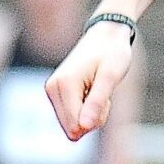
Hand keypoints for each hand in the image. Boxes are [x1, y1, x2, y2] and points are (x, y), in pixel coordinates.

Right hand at [45, 22, 134, 140]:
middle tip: (104, 95)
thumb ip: (97, 102)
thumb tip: (83, 127)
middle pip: (73, 128)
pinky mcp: (56, 93)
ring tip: (98, 90)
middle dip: (93, 118)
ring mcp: (52, 91)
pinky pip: (72, 115)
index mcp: (63, 85)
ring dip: (91, 113)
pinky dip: (87, 108)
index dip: (97, 118)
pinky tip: (92, 90)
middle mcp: (51, 89)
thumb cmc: (112, 53)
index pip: (75, 125)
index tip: (106, 99)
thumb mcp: (110, 77)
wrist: (106, 35)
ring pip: (72, 124)